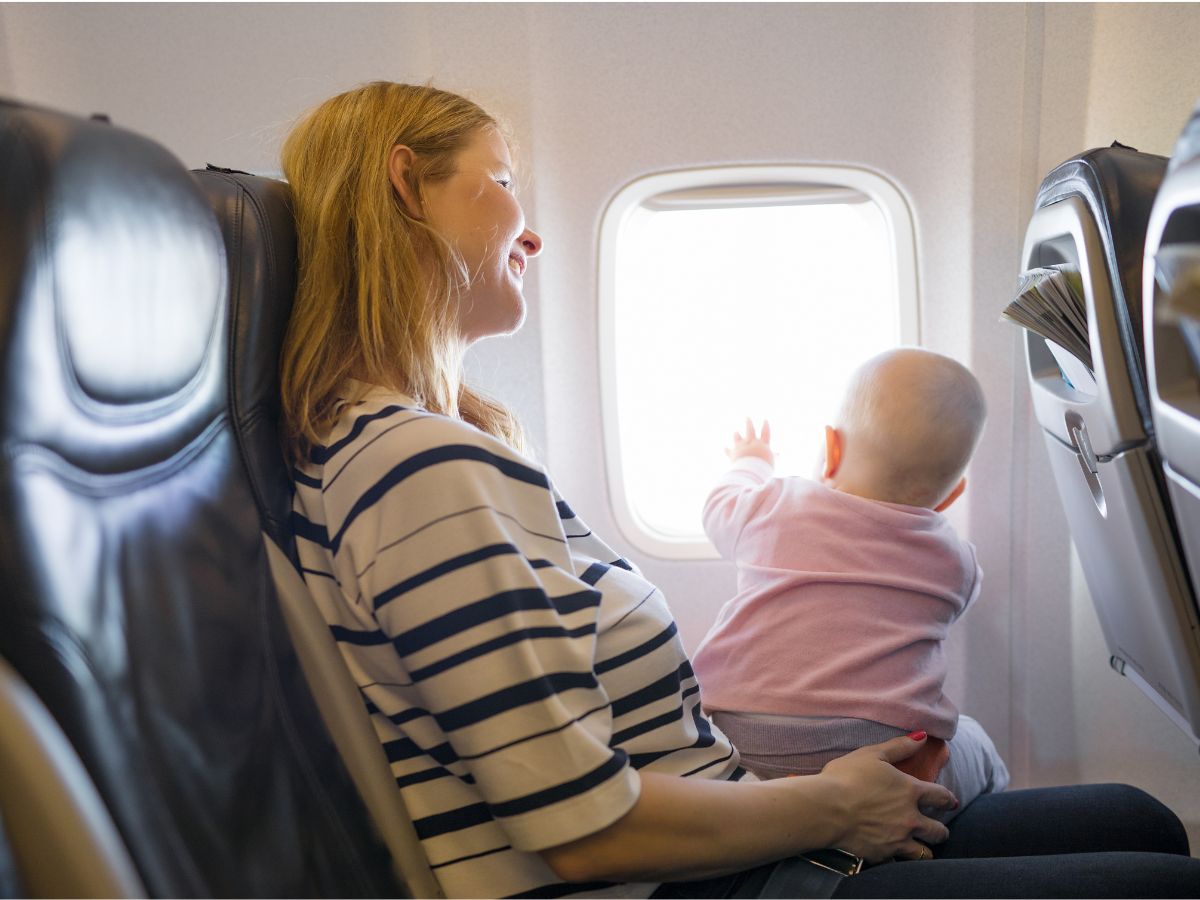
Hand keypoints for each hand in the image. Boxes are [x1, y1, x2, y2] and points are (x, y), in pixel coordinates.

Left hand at [727, 418, 774, 466]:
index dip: (765, 426)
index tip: (765, 420)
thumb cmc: (764, 467)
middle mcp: (751, 443)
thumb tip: (778, 454)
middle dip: (749, 423)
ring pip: (737, 438)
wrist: (751, 470)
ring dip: (737, 435)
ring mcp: (741, 447)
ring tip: (736, 432)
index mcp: (762, 444)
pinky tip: (724, 448)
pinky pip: (728, 451)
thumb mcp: (770, 461)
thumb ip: (773, 457)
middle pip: (750, 430)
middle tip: (747, 417)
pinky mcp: (733, 453)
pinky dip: (727, 450)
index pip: (765, 433)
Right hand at [816, 733, 957, 863]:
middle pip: (939, 831)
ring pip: (924, 853)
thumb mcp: (872, 754)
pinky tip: (894, 856)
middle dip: (941, 830)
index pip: (941, 797)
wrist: (825, 808)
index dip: (948, 799)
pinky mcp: (882, 855)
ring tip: (921, 847)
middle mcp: (910, 818)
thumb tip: (922, 736)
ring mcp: (898, 840)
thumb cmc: (846, 777)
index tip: (951, 802)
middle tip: (937, 829)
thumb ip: (900, 746)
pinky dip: (898, 859)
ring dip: (925, 848)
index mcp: (910, 791)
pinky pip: (898, 863)